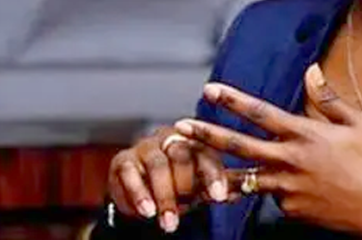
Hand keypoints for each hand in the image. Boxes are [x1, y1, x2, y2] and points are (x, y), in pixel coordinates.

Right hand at [107, 127, 228, 232]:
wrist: (143, 193)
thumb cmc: (179, 186)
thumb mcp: (200, 189)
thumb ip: (217, 189)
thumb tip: (238, 193)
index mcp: (195, 142)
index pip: (207, 155)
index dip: (214, 176)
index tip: (220, 197)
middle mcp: (171, 139)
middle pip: (181, 155)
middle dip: (186, 186)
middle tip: (191, 208)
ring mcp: (146, 147)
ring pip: (157, 165)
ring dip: (164, 195)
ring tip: (168, 221)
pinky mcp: (123, 159)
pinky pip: (129, 173)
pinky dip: (139, 194)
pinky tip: (147, 212)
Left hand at [174, 64, 361, 239]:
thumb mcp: (358, 122)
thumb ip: (328, 97)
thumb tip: (311, 71)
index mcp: (306, 134)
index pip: (260, 113)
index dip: (233, 100)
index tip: (210, 90)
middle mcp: (290, 160)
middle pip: (240, 145)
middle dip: (208, 134)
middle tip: (181, 126)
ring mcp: (287, 188)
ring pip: (244, 178)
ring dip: (216, 171)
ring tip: (191, 168)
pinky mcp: (290, 209)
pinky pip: (272, 195)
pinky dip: (271, 188)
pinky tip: (287, 185)